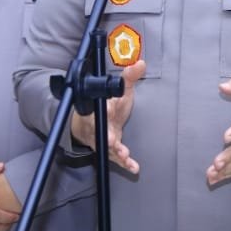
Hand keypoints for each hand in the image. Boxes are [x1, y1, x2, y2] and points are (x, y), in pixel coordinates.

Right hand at [70, 59, 144, 173]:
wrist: (90, 123)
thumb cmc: (108, 106)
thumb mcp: (119, 90)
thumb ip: (129, 77)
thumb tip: (140, 63)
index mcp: (101, 107)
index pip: (101, 107)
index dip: (106, 109)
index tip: (109, 109)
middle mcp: (100, 124)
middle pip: (101, 130)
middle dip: (107, 135)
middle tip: (112, 140)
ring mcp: (103, 138)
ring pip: (107, 146)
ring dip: (116, 151)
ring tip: (123, 154)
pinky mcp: (110, 150)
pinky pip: (116, 158)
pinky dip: (125, 163)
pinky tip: (133, 167)